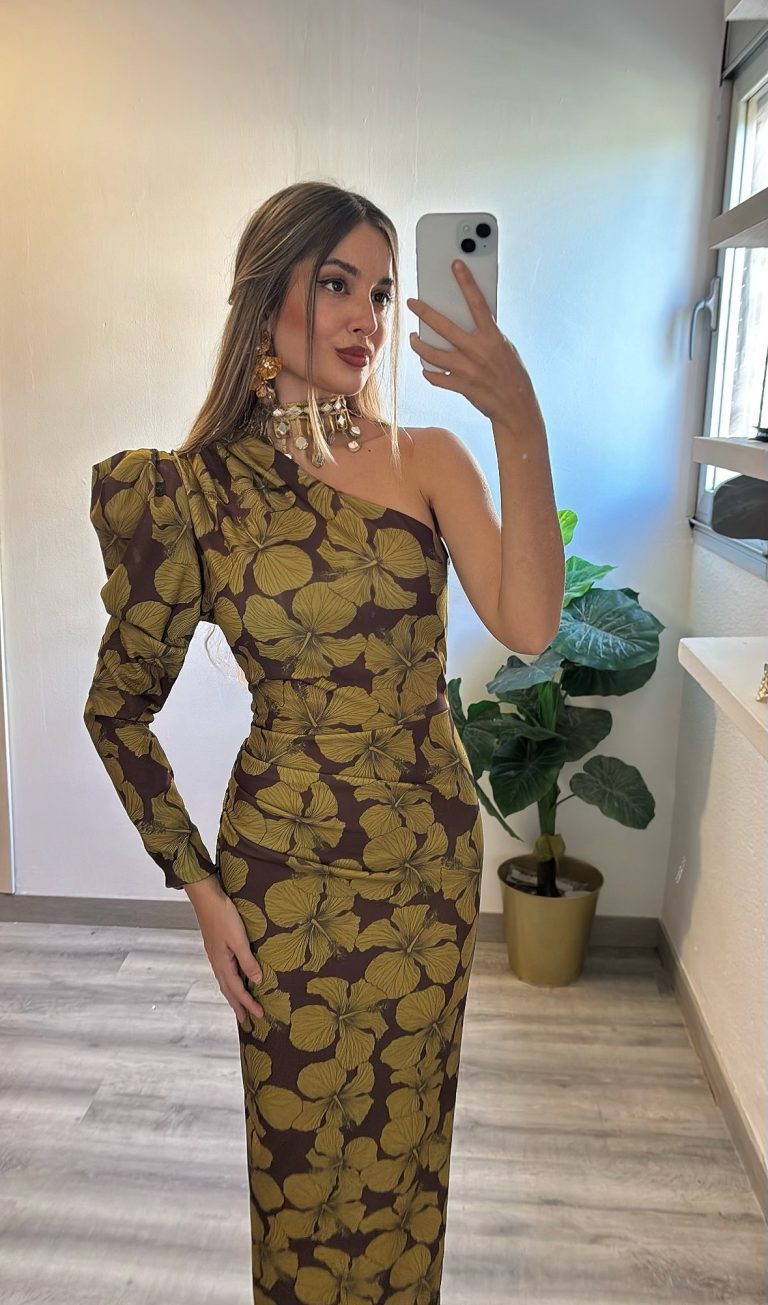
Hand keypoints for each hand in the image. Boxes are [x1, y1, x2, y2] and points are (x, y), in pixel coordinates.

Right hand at [186, 878, 263, 1027]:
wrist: (207, 898)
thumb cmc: (223, 916)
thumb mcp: (239, 939)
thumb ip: (247, 961)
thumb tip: (257, 981)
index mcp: (222, 963)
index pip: (237, 989)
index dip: (248, 1003)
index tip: (259, 1014)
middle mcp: (217, 963)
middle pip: (228, 990)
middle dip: (237, 1005)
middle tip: (245, 1020)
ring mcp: (215, 956)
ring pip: (225, 982)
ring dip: (233, 995)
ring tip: (239, 1005)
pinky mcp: (216, 948)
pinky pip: (224, 972)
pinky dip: (230, 982)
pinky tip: (234, 979)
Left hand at [407, 259, 544, 433]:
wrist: (516, 406)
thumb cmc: (511, 373)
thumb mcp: (504, 347)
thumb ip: (487, 334)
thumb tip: (468, 320)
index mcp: (492, 336)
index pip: (477, 302)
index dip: (466, 282)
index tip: (455, 265)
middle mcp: (478, 350)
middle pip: (444, 326)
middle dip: (424, 312)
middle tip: (412, 303)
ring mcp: (467, 369)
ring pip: (432, 353)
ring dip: (418, 344)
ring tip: (413, 338)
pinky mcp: (461, 386)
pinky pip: (436, 377)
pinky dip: (429, 371)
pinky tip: (426, 367)